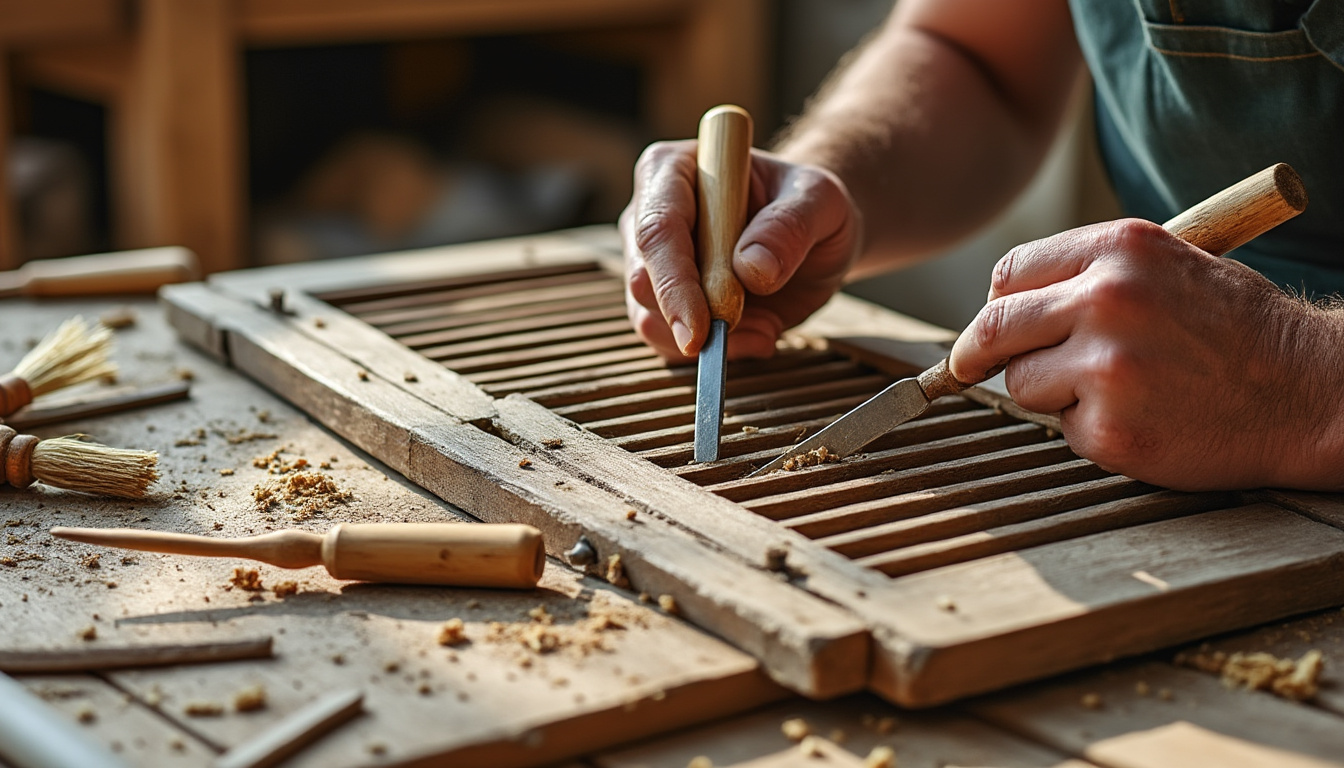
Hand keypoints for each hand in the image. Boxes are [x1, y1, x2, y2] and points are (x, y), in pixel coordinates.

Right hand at [620, 141, 860, 360]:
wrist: (814, 235)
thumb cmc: (810, 204)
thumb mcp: (820, 200)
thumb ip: (791, 225)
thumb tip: (751, 268)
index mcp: (673, 170)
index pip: (657, 230)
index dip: (674, 283)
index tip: (701, 328)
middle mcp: (651, 216)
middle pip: (643, 281)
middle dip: (692, 318)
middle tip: (753, 328)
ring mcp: (654, 265)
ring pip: (651, 319)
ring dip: (710, 340)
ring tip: (766, 326)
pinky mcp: (667, 304)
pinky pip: (673, 343)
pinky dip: (720, 350)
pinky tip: (759, 332)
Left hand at [950, 218, 1343, 490]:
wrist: (1308, 391)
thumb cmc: (1237, 330)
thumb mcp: (1169, 267)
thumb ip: (1091, 276)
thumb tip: (1006, 304)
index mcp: (1120, 249)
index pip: (1012, 273)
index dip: (997, 303)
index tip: (989, 326)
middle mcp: (1107, 299)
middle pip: (996, 327)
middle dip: (977, 353)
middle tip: (968, 368)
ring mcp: (1106, 366)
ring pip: (1023, 382)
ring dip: (1050, 392)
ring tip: (1118, 389)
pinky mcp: (1110, 428)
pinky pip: (1063, 428)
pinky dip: (1089, 429)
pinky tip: (1141, 418)